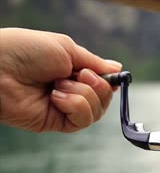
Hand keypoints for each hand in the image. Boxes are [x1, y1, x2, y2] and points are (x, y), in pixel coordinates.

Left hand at [0, 28, 121, 132]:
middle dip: (98, 87)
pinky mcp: (56, 123)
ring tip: (60, 84)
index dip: (109, 81)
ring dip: (84, 95)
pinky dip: (75, 106)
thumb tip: (118, 68)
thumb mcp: (67, 49)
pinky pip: (82, 121)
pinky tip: (57, 96)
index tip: (111, 75)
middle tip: (81, 75)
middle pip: (104, 100)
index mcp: (73, 72)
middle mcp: (71, 92)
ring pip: (96, 112)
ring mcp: (64, 108)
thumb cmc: (27, 51)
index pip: (103, 84)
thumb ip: (95, 62)